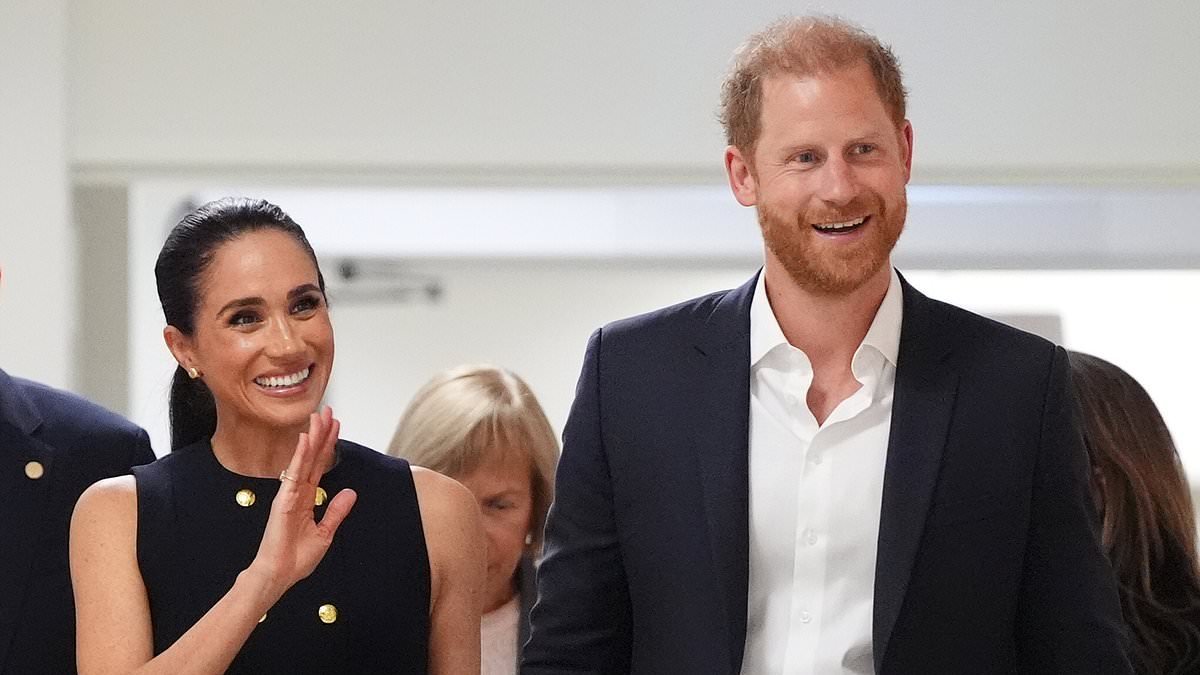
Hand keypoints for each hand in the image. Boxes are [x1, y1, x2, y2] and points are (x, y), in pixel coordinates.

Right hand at [248, 406, 356, 597]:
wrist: (279, 575)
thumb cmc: (296, 558)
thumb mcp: (325, 533)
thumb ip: (336, 512)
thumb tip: (350, 493)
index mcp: (307, 498)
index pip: (319, 465)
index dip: (328, 445)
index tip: (335, 426)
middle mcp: (297, 492)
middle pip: (312, 457)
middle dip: (321, 433)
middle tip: (328, 410)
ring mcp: (290, 494)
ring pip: (304, 459)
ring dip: (312, 437)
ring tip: (319, 416)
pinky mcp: (284, 501)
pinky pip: (294, 474)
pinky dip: (300, 456)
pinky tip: (305, 439)